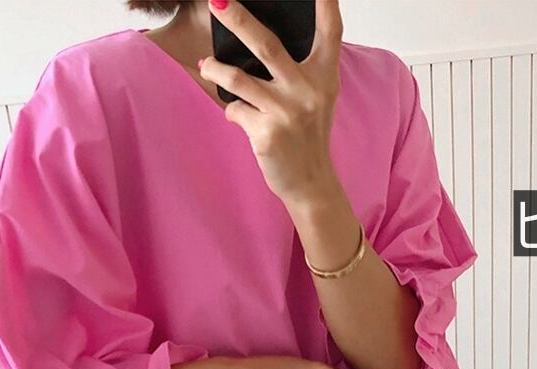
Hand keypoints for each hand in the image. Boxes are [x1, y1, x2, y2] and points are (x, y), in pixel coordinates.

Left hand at [200, 0, 343, 204]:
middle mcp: (308, 90)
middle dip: (238, 19)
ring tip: (205, 64)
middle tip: (218, 2)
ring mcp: (286, 111)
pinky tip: (239, 117)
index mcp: (325, 76)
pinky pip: (235, 110)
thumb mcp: (318, 98)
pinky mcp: (267, 132)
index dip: (326, 3)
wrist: (310, 182)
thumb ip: (302, 71)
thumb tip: (260, 40)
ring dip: (215, 70)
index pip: (330, 30)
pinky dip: (232, 111)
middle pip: (267, 44)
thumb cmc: (309, 136)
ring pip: (238, 78)